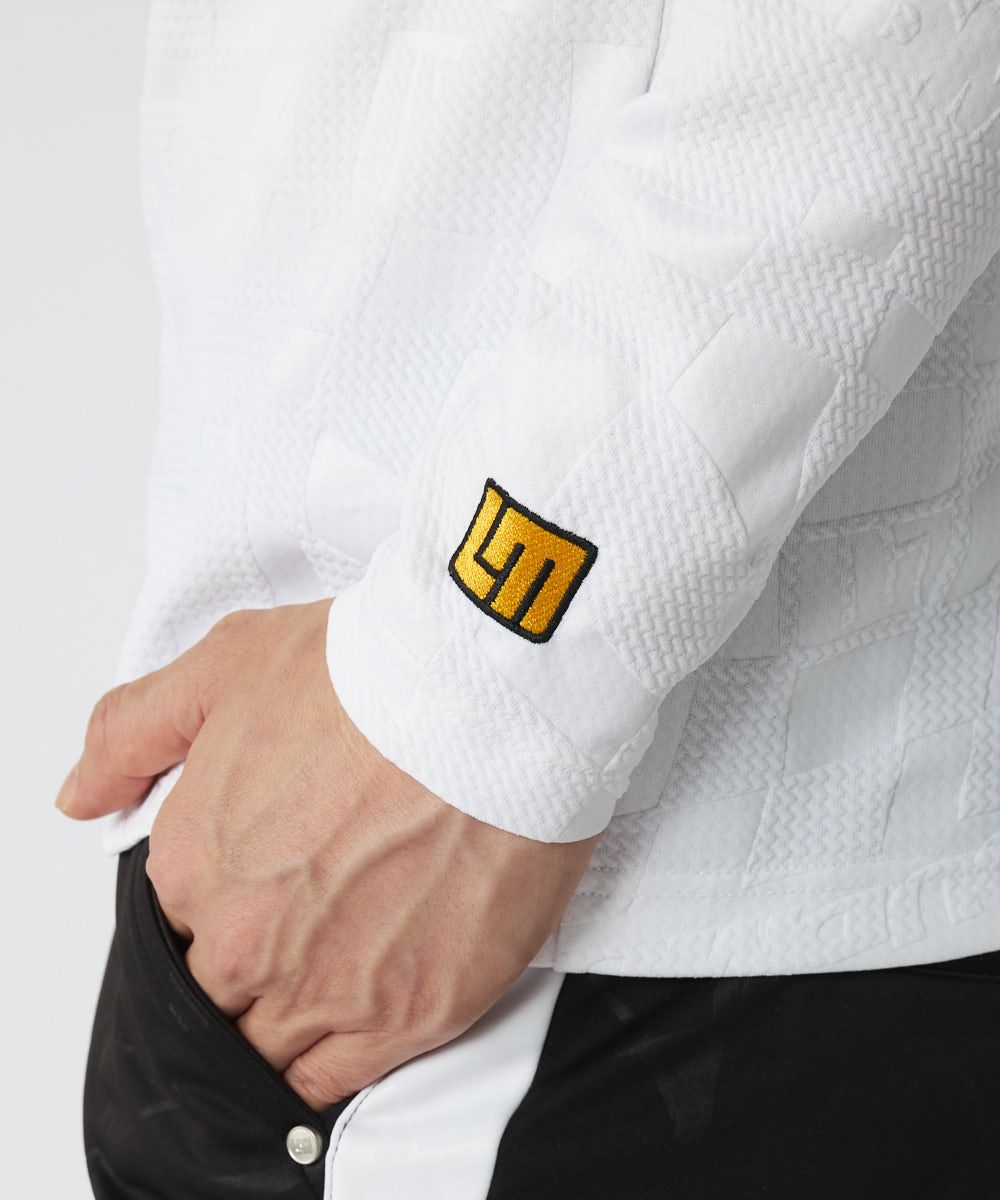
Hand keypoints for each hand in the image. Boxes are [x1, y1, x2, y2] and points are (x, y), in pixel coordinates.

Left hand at [57, 600, 596, 1107]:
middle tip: (318, 905)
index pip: (184, 915)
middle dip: (256, 954)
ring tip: (347, 953)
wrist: (489, 704)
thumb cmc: (369, 676)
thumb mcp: (226, 665)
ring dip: (292, 1011)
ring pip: (270, 1044)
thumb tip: (81, 796)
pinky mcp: (407, 1017)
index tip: (275, 864)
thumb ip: (132, 733)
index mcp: (194, 864)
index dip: (228, 890)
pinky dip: (333, 1060)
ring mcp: (324, 989)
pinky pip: (334, 1080)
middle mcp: (244, 941)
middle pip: (221, 985)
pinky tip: (357, 1011)